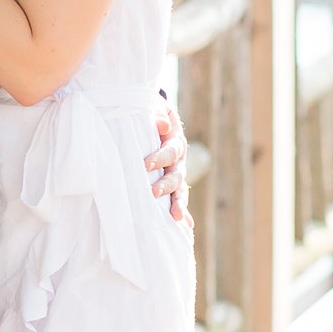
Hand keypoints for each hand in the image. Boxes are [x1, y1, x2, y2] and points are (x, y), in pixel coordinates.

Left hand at [147, 99, 188, 221]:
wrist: (153, 118)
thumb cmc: (149, 111)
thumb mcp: (152, 106)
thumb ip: (157, 113)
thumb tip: (162, 127)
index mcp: (175, 139)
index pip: (170, 150)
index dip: (159, 157)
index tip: (145, 164)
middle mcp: (179, 159)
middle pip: (176, 174)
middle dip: (166, 184)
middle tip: (153, 192)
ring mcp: (176, 172)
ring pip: (179, 189)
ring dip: (178, 202)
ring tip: (176, 216)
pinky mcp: (171, 182)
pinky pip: (177, 197)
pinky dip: (184, 211)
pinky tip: (186, 225)